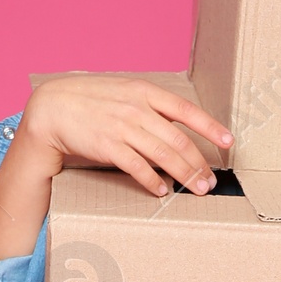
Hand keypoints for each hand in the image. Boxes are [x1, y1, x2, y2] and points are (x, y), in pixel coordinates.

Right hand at [26, 72, 230, 196]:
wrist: (52, 107)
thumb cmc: (90, 100)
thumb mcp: (123, 91)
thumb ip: (148, 105)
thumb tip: (176, 123)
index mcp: (144, 91)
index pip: (186, 109)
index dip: (210, 126)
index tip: (228, 141)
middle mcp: (137, 108)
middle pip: (178, 139)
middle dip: (199, 163)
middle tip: (211, 181)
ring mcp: (122, 127)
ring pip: (163, 155)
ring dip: (184, 175)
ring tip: (197, 189)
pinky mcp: (108, 145)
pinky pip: (137, 167)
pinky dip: (153, 181)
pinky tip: (163, 191)